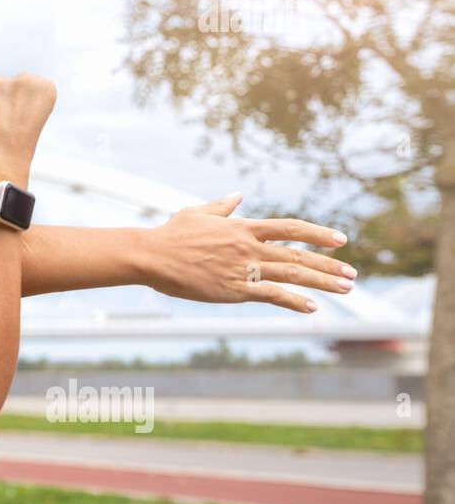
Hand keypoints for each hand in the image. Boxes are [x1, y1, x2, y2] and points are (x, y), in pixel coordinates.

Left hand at [0, 73, 55, 183]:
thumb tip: (5, 87)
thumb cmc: (20, 146)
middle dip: (7, 101)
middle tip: (7, 125)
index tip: (24, 120)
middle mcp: (24, 79)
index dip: (26, 105)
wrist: (0, 164)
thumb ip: (24, 96)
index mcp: (45, 87)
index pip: (33, 86)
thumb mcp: (35, 117)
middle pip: (12, 85)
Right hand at [145, 193, 354, 312]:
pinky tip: (311, 307)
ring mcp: (243, 268)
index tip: (340, 240)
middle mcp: (249, 247)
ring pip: (291, 275)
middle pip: (298, 255)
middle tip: (352, 274)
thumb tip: (238, 196)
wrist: (152, 255)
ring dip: (322, 283)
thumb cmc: (171, 234)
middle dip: (329, 265)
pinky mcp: (233, 289)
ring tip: (345, 289)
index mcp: (243, 227)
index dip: (318, 234)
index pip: (290, 228)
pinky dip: (294, 301)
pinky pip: (271, 295)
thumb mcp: (197, 213)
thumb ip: (222, 206)